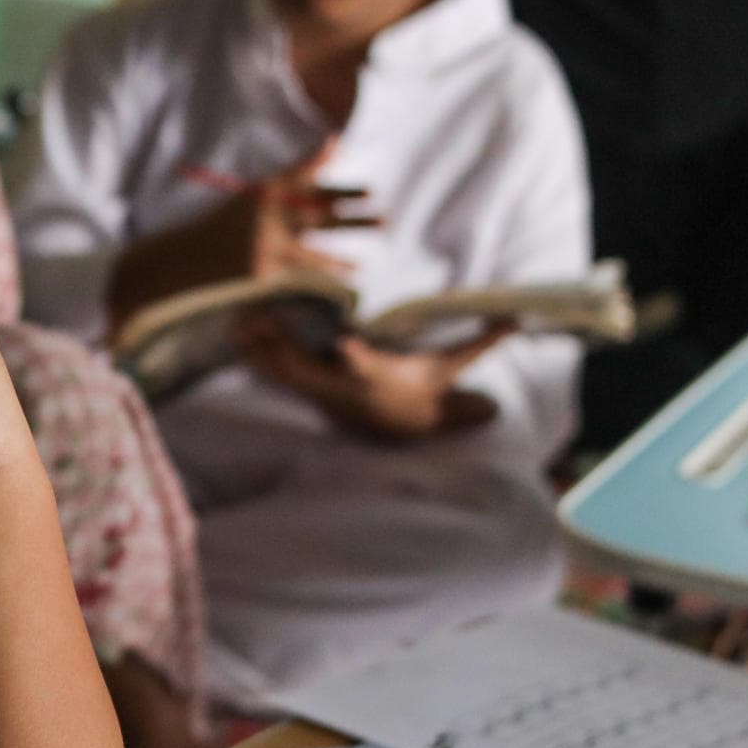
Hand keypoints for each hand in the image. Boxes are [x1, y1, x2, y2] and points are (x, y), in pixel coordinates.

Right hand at [105, 138, 373, 327]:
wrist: (176, 263)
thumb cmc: (212, 234)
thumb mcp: (243, 207)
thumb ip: (279, 198)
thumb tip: (319, 182)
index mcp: (259, 194)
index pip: (294, 174)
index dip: (317, 162)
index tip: (337, 144)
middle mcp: (264, 215)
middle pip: (315, 210)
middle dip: (350, 209)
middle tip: (381, 205)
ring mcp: (264, 245)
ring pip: (314, 253)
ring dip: (344, 257)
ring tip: (368, 262)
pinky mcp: (261, 272)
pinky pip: (300, 277)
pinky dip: (326, 276)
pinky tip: (351, 279)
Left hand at [241, 316, 514, 439]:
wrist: (401, 428)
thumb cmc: (424, 391)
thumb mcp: (451, 369)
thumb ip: (480, 343)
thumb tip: (517, 319)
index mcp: (377, 378)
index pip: (367, 368)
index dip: (356, 359)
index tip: (346, 346)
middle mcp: (343, 388)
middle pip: (310, 369)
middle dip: (285, 350)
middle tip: (262, 320)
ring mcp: (322, 391)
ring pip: (284, 371)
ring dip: (259, 350)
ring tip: (235, 323)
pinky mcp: (307, 389)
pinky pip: (275, 371)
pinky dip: (254, 354)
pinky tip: (230, 333)